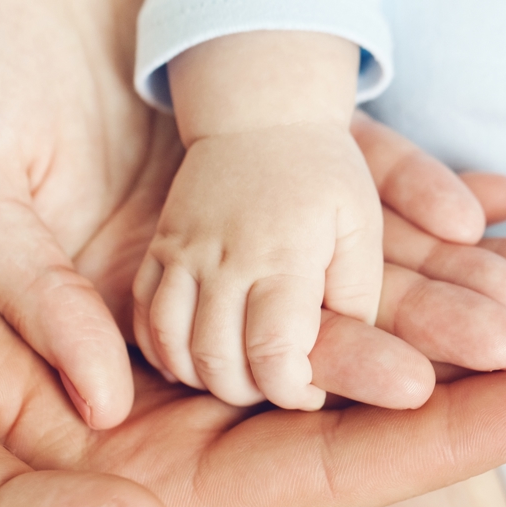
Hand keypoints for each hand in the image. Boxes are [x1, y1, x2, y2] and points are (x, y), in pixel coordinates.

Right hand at [0, 146, 505, 506]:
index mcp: (162, 479)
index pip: (327, 466)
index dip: (443, 437)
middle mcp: (211, 412)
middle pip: (385, 395)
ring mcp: (215, 334)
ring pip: (372, 313)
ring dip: (484, 288)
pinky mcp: (203, 262)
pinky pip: (319, 245)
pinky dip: (400, 223)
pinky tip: (483, 203)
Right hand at [135, 122, 383, 409]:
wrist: (261, 114)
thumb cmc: (323, 176)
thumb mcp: (361, 228)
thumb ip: (358, 295)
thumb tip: (339, 358)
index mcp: (283, 256)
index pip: (274, 353)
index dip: (292, 390)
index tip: (309, 388)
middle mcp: (225, 258)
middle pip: (218, 360)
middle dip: (249, 392)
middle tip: (275, 383)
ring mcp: (184, 252)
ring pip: (174, 344)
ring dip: (204, 377)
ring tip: (239, 373)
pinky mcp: (160, 248)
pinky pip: (143, 315)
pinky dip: (163, 350)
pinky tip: (193, 358)